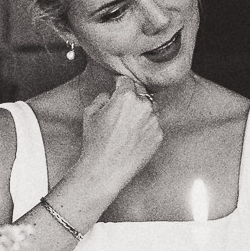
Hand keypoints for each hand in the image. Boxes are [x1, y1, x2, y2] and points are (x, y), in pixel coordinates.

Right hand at [75, 78, 163, 200]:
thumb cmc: (95, 142)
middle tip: (121, 109)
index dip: (120, 84)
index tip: (117, 87)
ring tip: (126, 127)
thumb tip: (110, 95)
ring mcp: (154, 121)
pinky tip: (132, 138)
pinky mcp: (159, 135)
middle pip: (141, 93)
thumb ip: (102, 97)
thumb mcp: (90, 113)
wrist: (106, 170)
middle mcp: (144, 106)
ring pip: (150, 108)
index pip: (127, 80)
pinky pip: (153, 125)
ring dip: (141, 112)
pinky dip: (145, 127)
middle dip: (132, 97)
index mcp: (126, 97)